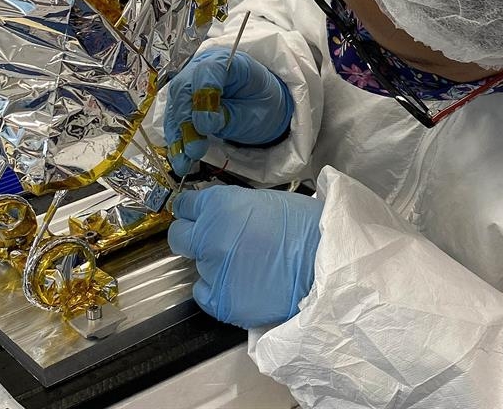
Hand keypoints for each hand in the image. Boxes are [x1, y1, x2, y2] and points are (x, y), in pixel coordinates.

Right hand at [164, 48, 293, 174]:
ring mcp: (189, 85)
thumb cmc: (261, 102)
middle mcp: (202, 68)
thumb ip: (230, 115)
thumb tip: (202, 126)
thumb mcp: (254, 110)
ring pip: (174, 106)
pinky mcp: (182, 103)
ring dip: (178, 136)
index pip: (207, 70)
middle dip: (187, 121)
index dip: (204, 96)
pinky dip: (176, 141)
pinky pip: (174, 120)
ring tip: (184, 162)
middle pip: (184, 89)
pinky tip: (179, 160)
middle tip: (195, 149)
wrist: (260, 104)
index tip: (207, 125)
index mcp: (227, 61)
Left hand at [168, 185, 322, 328]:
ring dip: (213, 265)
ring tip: (245, 265)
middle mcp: (209, 236)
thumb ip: (232, 207)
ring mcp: (212, 270)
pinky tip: (241, 283)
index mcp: (220, 206)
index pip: (185, 206)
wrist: (324, 267)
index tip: (195, 215)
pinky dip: (217, 289)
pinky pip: (204, 293)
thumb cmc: (305, 230)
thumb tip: (217, 214)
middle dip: (192, 237)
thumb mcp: (264, 201)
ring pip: (196, 266)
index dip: (192, 210)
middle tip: (213, 241)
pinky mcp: (219, 300)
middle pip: (178, 236)